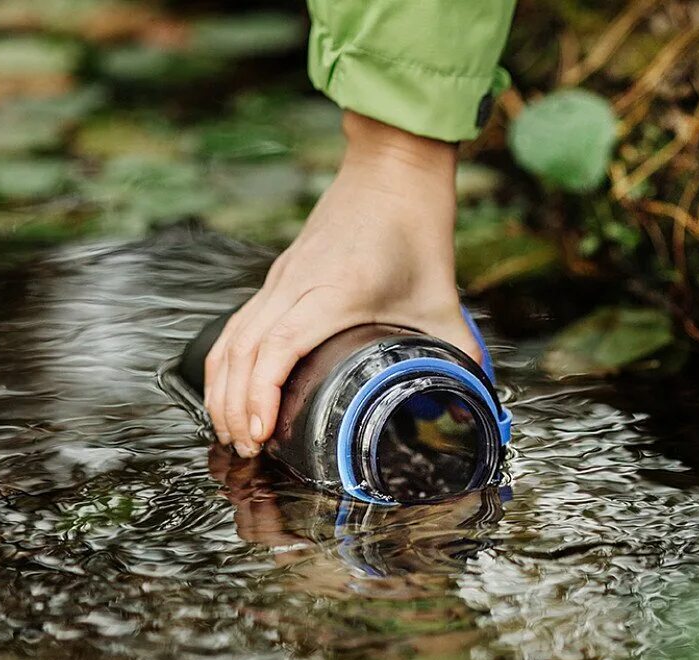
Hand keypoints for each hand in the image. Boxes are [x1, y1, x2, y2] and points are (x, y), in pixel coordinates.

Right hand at [204, 111, 479, 456]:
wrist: (392, 171)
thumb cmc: (415, 228)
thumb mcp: (443, 297)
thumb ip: (458, 351)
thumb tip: (475, 398)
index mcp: (335, 290)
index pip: (280, 345)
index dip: (262, 392)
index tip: (261, 432)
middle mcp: (297, 284)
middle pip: (243, 350)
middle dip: (235, 406)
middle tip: (246, 450)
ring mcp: (281, 279)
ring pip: (232, 338)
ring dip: (223, 388)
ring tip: (233, 431)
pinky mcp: (278, 277)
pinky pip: (238, 324)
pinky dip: (227, 362)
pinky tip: (229, 389)